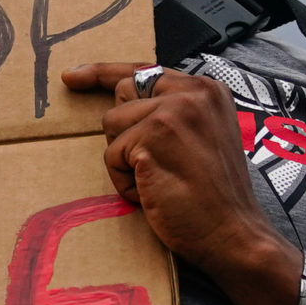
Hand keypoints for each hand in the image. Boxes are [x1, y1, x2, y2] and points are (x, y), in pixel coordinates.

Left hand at [61, 64, 293, 285]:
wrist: (233, 234)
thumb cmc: (214, 197)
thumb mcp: (203, 136)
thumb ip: (174, 112)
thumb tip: (124, 99)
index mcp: (207, 89)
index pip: (144, 70)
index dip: (103, 72)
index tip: (72, 76)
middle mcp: (192, 92)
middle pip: (122, 93)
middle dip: (125, 131)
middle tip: (156, 163)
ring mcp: (172, 113)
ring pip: (112, 125)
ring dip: (125, 160)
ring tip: (159, 181)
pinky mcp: (152, 138)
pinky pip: (112, 156)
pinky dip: (125, 182)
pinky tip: (154, 194)